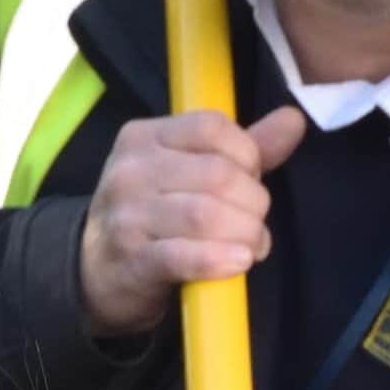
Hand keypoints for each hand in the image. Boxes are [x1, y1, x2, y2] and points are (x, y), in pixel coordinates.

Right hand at [74, 106, 306, 335]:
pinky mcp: (132, 259)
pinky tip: (238, 262)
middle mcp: (131, 169)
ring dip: (246, 233)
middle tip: (256, 223)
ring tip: (251, 246)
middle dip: (253, 202)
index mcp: (144, 137)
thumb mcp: (188, 173)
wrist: (95, 272)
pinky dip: (222, 259)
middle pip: (217, 174)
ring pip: (206, 215)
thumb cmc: (153, 216)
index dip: (247, 154)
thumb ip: (243, 148)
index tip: (251, 178)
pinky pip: (187, 256)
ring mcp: (127, 215)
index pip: (211, 127)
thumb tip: (294, 118)